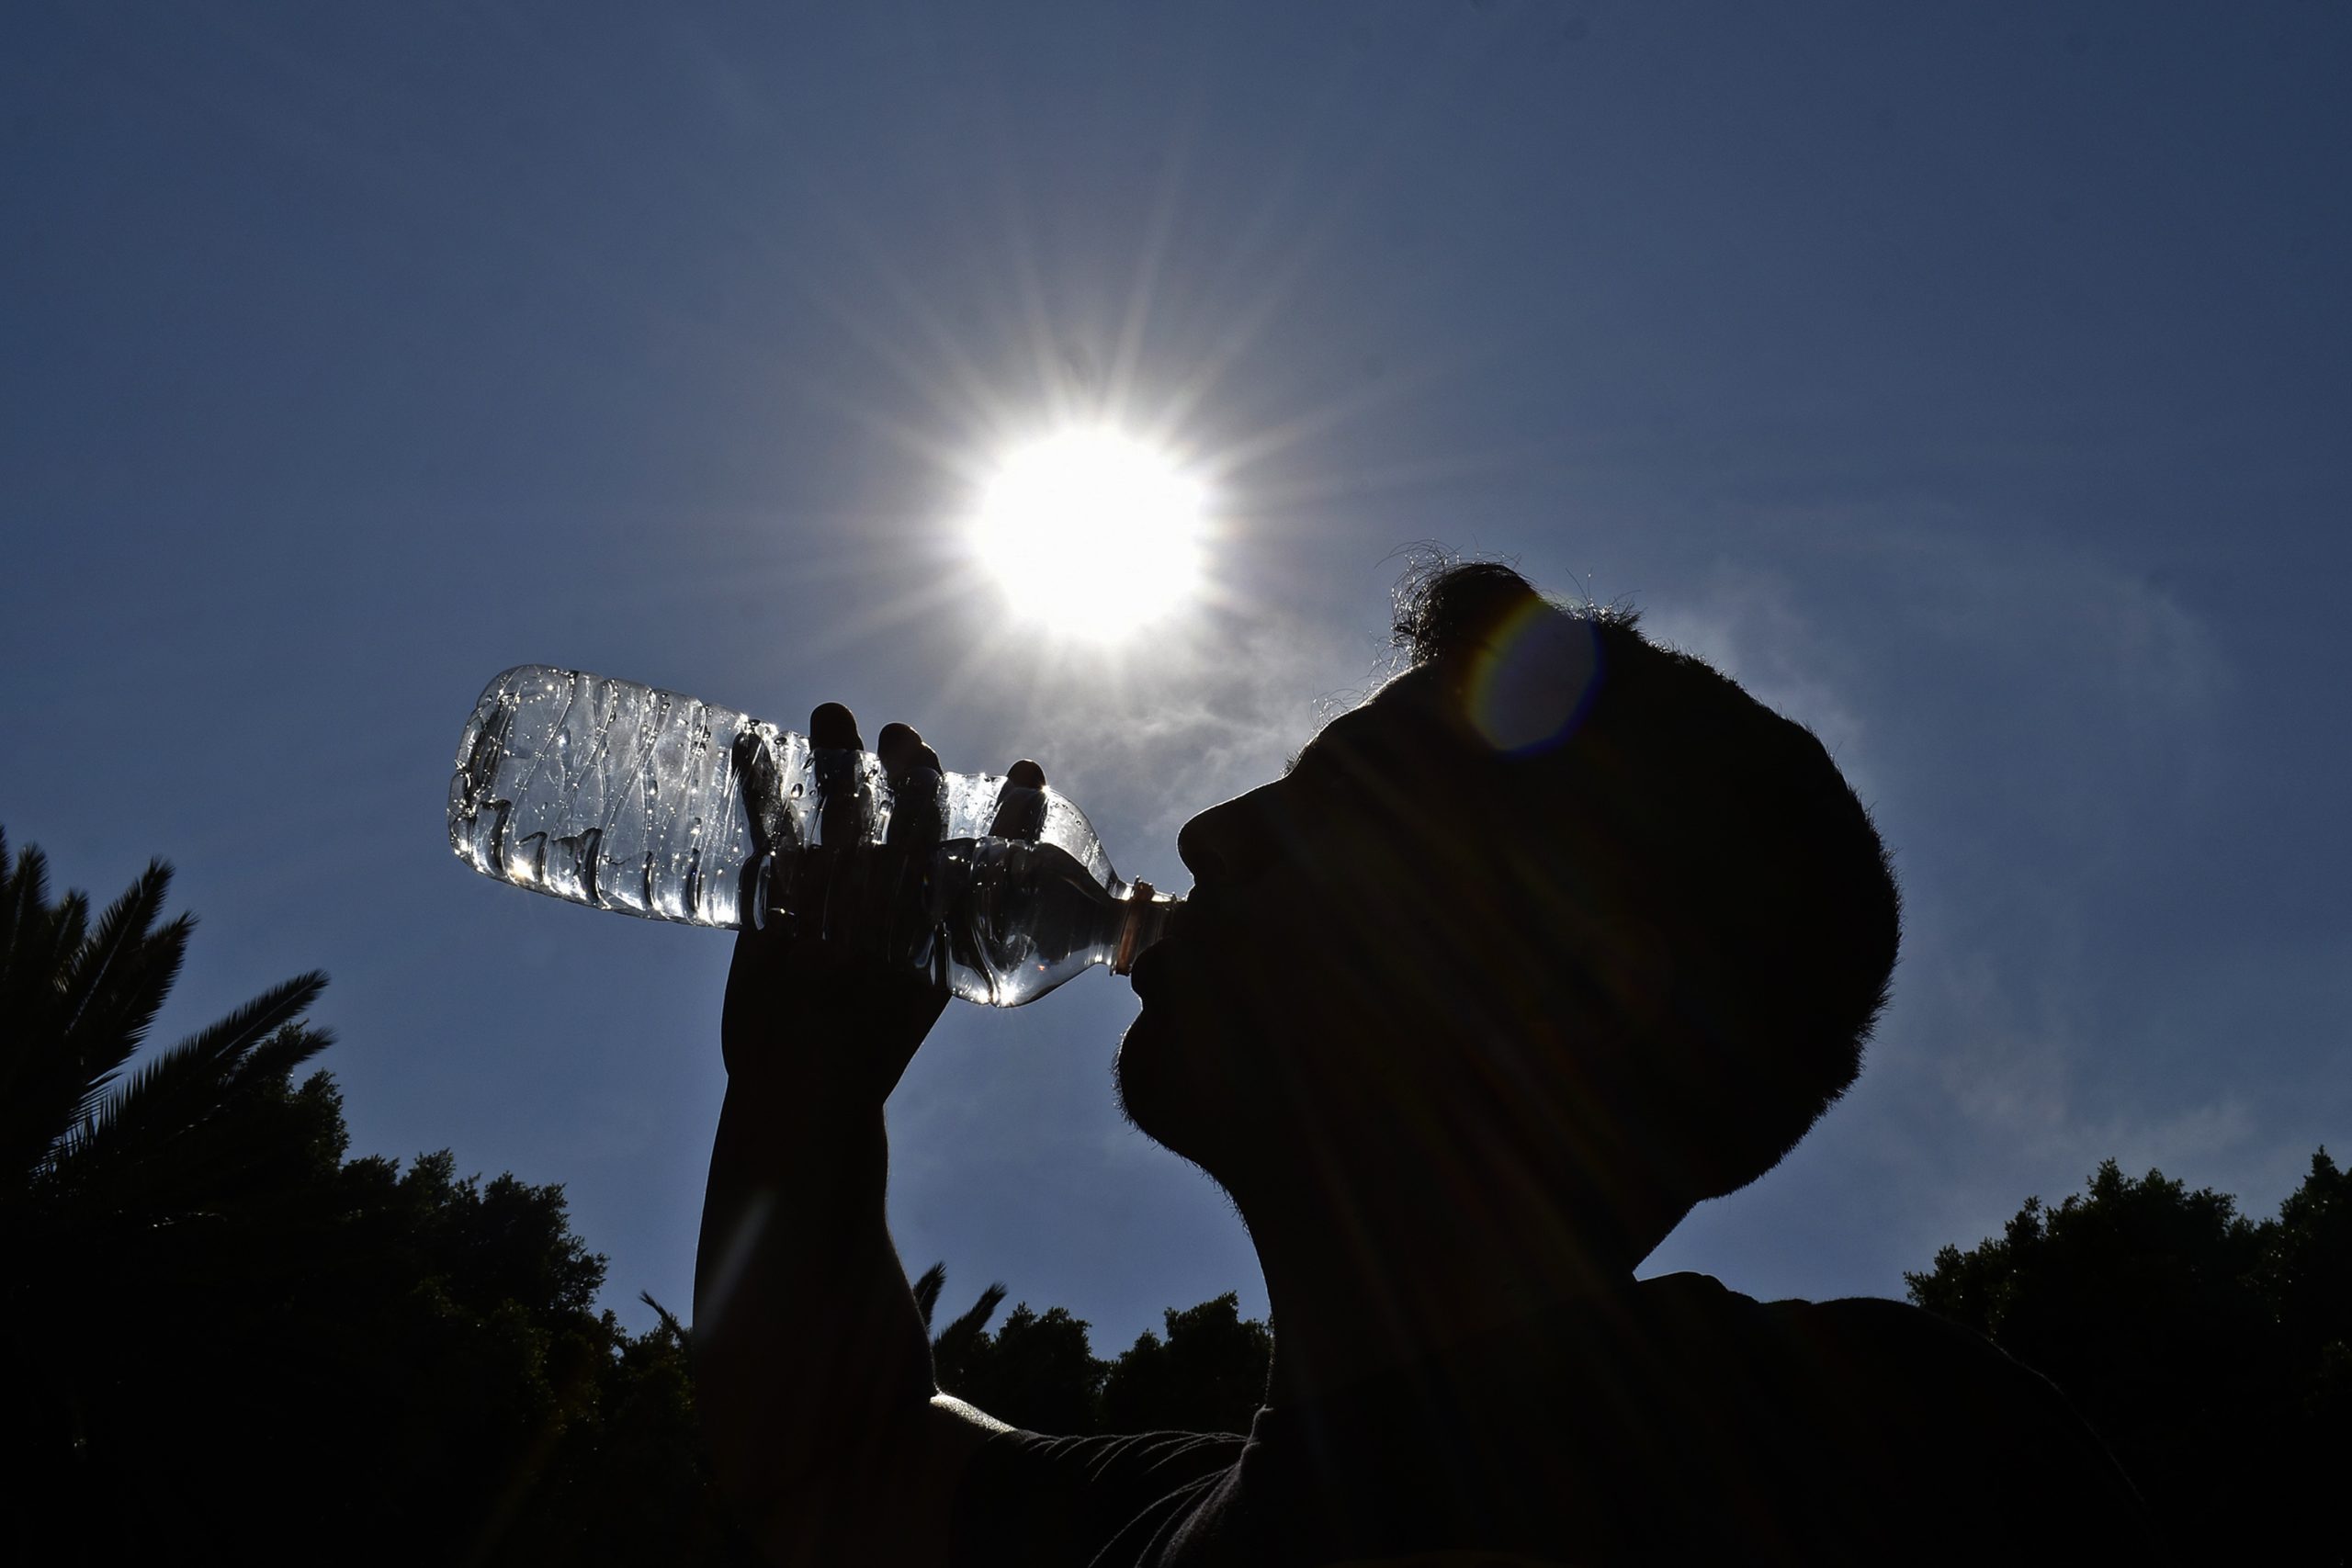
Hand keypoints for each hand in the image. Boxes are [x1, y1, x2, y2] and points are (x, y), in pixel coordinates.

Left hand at [721, 703, 1050, 1098]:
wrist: (804, 1094)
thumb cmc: (870, 1044)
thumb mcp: (926, 991)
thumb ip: (942, 933)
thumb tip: (967, 875)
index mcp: (937, 934)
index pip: (984, 859)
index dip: (1009, 816)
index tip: (1026, 774)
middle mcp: (890, 915)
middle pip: (909, 826)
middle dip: (912, 774)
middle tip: (905, 739)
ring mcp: (831, 908)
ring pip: (841, 818)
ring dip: (838, 758)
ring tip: (832, 711)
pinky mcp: (774, 909)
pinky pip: (769, 836)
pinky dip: (760, 786)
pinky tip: (751, 742)